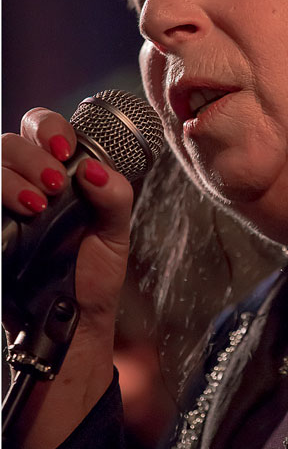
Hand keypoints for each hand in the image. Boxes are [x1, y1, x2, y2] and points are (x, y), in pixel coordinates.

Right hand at [2, 107, 133, 448]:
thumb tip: (93, 170)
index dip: (49, 128)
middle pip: (9, 143)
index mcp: (56, 170)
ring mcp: (1, 204)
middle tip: (55, 185)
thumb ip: (114, 195)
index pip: (41, 127)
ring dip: (10, 178)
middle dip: (31, 157)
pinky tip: (15, 215)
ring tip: (36, 206)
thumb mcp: (115, 233)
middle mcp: (23, 180)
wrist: (72, 321)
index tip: (65, 150)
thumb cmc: (93, 273)